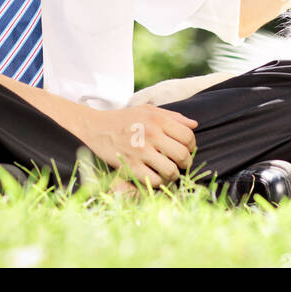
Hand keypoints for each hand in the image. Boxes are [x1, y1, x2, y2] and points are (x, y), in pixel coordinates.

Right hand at [75, 103, 197, 187]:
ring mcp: (141, 152)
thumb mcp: (148, 110)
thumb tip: (194, 125)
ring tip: (169, 171)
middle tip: (181, 163)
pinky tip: (155, 175)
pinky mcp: (131, 167)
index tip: (187, 149)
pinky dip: (158, 181)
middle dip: (186, 162)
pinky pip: (155, 181)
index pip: (187, 136)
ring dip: (174, 174)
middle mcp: (151, 134)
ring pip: (171, 171)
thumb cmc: (124, 119)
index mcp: (157, 119)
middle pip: (182, 155)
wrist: (95, 128)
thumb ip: (173, 116)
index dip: (192, 146)